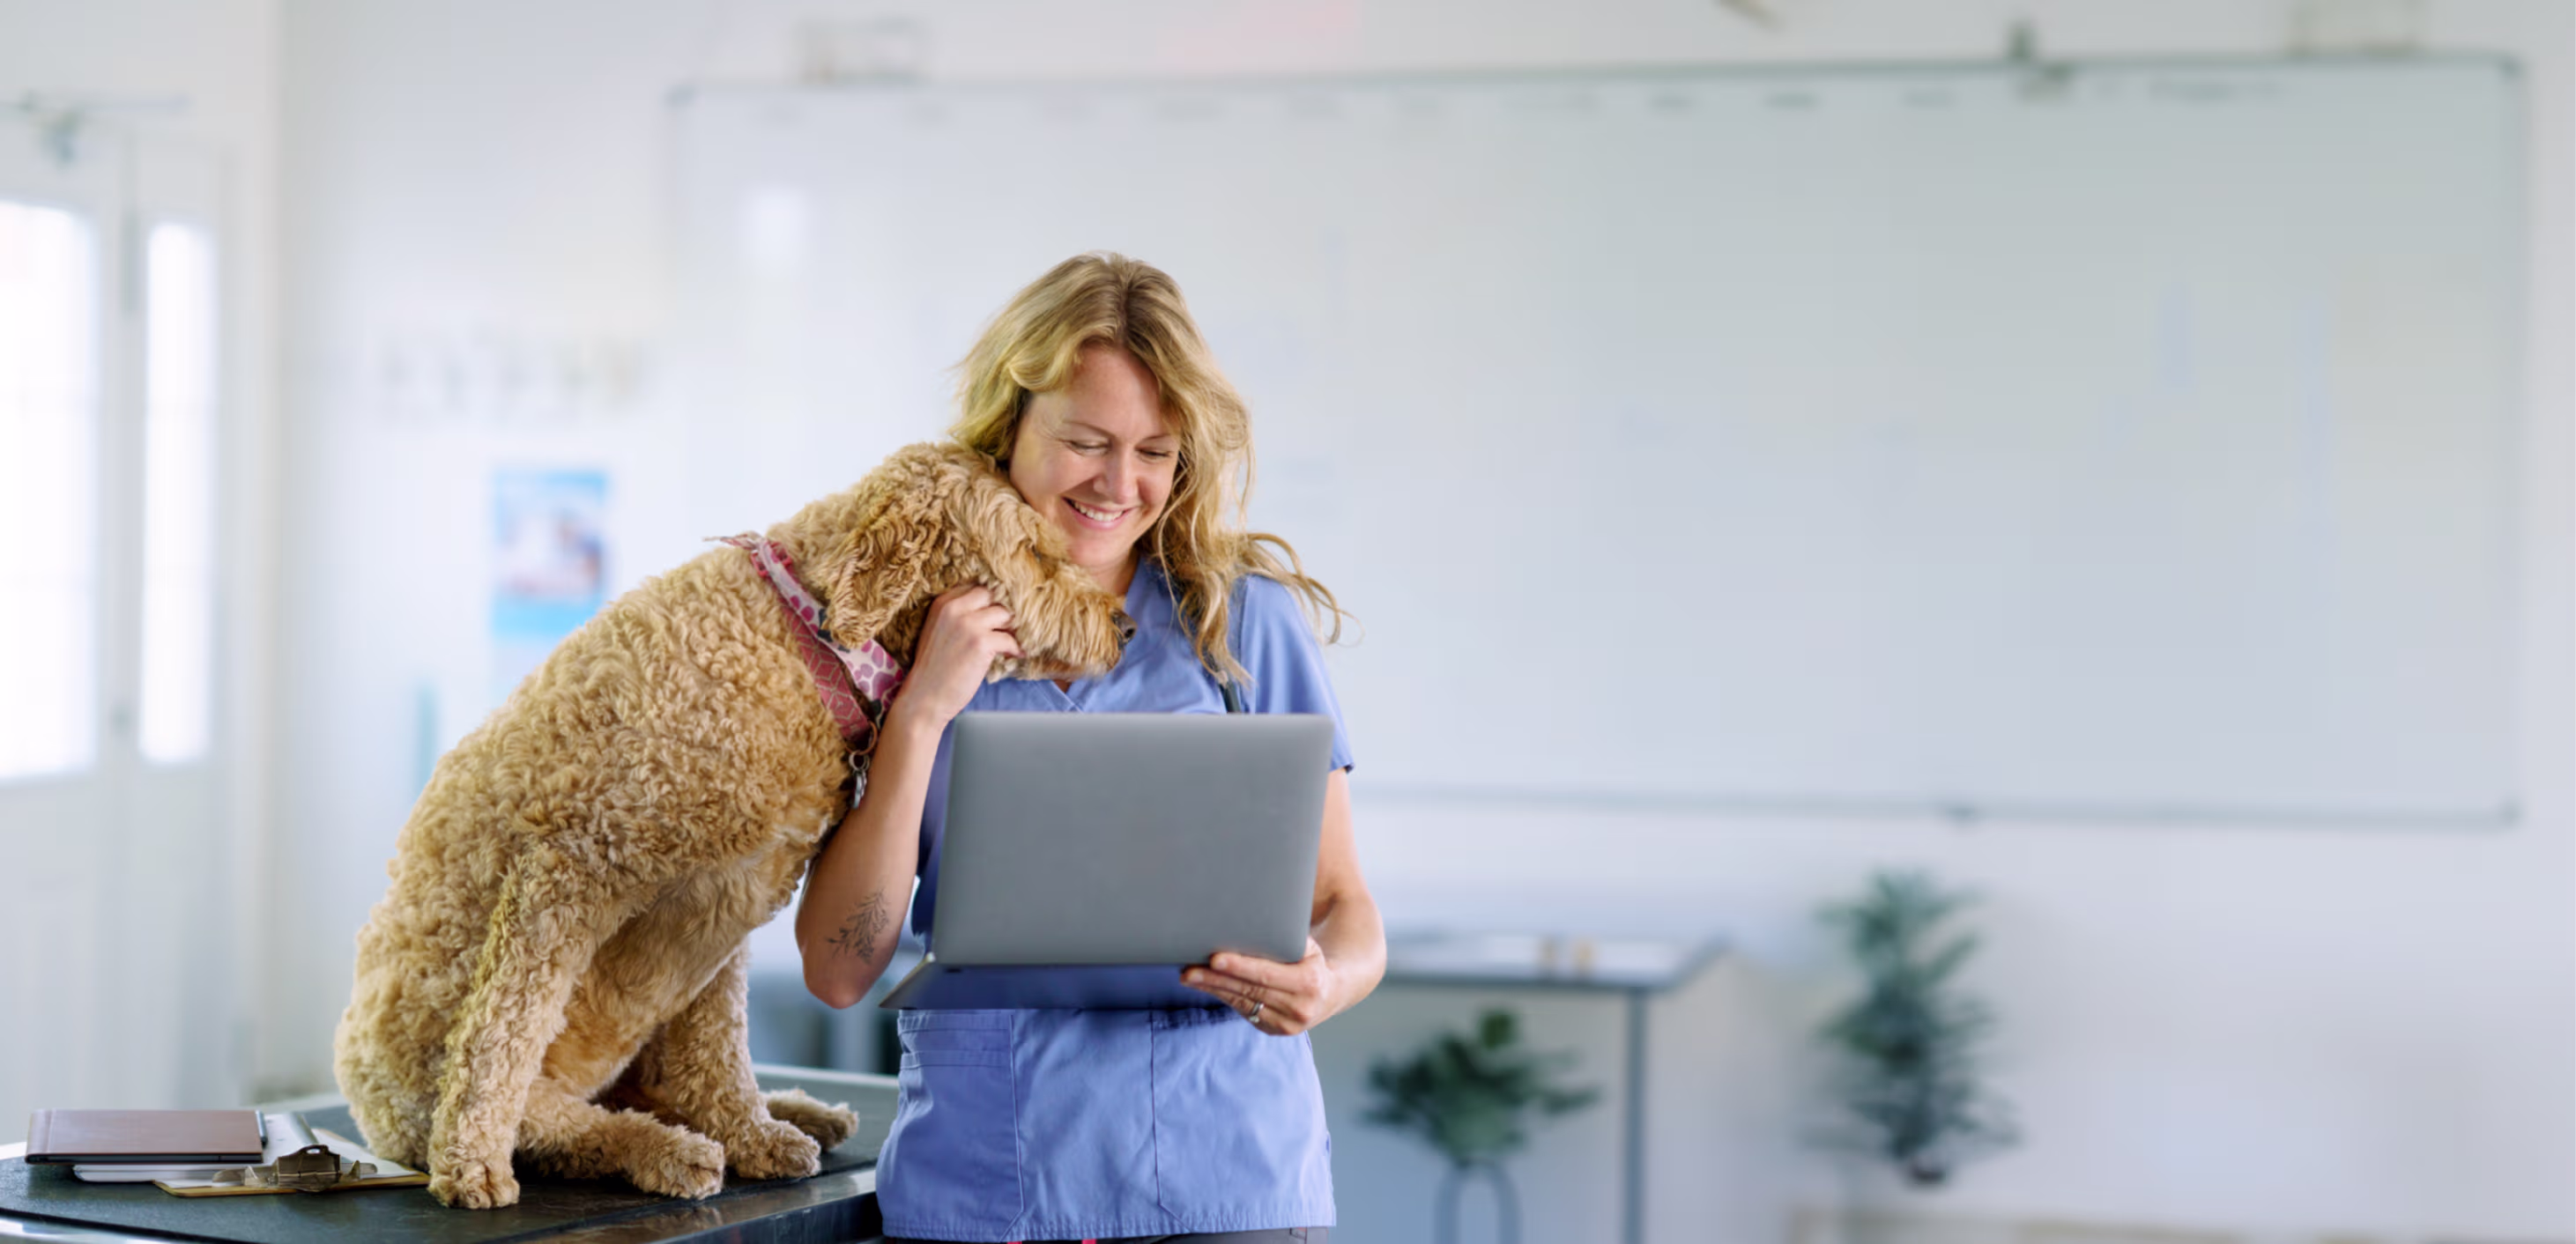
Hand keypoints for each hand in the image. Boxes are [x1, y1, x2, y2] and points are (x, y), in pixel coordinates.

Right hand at [887, 585, 1019, 733]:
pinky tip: (1017, 655)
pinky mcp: (981, 643)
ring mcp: (969, 625)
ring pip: (1005, 614)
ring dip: (1013, 628)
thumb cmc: (934, 669)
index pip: (977, 588)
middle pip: (993, 595)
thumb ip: (958, 616)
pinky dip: (1016, 648)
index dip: (991, 600)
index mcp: (943, 603)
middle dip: (1003, 609)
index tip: (999, 613)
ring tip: (1016, 640)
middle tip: (1010, 625)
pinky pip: (1010, 639)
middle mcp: (955, 609)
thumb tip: (992, 609)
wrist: (924, 697)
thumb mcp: (938, 631)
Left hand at [1183, 937, 1339, 1035]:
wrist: (1331, 994)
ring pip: (1242, 1003)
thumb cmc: (1311, 961)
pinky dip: (1223, 997)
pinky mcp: (1274, 1030)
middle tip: (1189, 969)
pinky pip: (1243, 1011)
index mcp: (1309, 983)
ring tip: (1189, 976)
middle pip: (1249, 990)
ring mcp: (1286, 1024)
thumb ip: (1283, 940)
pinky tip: (1206, 985)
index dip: (1239, 967)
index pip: (1266, 974)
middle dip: (1216, 979)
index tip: (1214, 959)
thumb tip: (1249, 922)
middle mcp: (1299, 1008)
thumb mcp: (1307, 947)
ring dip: (1213, 989)